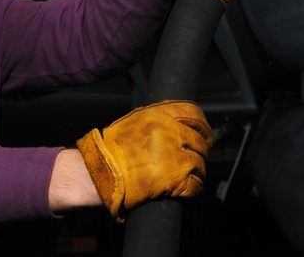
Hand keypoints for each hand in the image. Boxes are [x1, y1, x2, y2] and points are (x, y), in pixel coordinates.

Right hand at [76, 99, 212, 221]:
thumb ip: (159, 121)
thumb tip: (181, 126)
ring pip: (200, 164)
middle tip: (194, 159)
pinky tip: (187, 190)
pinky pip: (196, 185)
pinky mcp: (175, 179)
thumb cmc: (112, 150)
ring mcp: (174, 156)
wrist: (99, 173)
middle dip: (199, 153)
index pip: (194, 114)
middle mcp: (169, 133)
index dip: (203, 127)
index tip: (205, 136)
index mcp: (160, 116)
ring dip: (197, 172)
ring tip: (190, 177)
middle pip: (199, 142)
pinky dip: (194, 189)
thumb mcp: (136, 122)